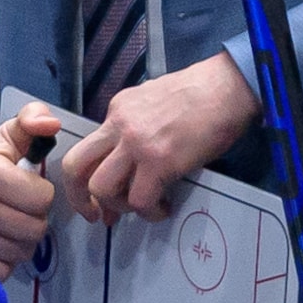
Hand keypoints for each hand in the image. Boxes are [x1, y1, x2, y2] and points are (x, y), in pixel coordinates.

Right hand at [0, 103, 60, 279]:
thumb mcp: (4, 136)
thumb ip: (32, 120)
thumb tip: (50, 123)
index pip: (42, 199)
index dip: (39, 193)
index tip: (23, 188)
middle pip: (35, 229)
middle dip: (32, 219)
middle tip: (15, 208)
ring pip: (20, 252)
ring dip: (18, 241)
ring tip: (2, 224)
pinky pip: (0, 271)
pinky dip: (1, 261)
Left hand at [60, 53, 258, 226]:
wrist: (228, 88)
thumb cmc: (202, 93)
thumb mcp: (154, 100)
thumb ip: (136, 124)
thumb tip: (133, 157)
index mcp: (117, 110)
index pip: (87, 149)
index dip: (88, 178)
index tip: (98, 198)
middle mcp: (118, 125)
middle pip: (75, 167)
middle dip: (80, 198)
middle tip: (98, 215)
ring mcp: (136, 144)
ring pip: (101, 188)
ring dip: (118, 206)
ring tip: (142, 206)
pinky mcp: (159, 161)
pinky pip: (140, 199)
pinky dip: (150, 212)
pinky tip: (164, 207)